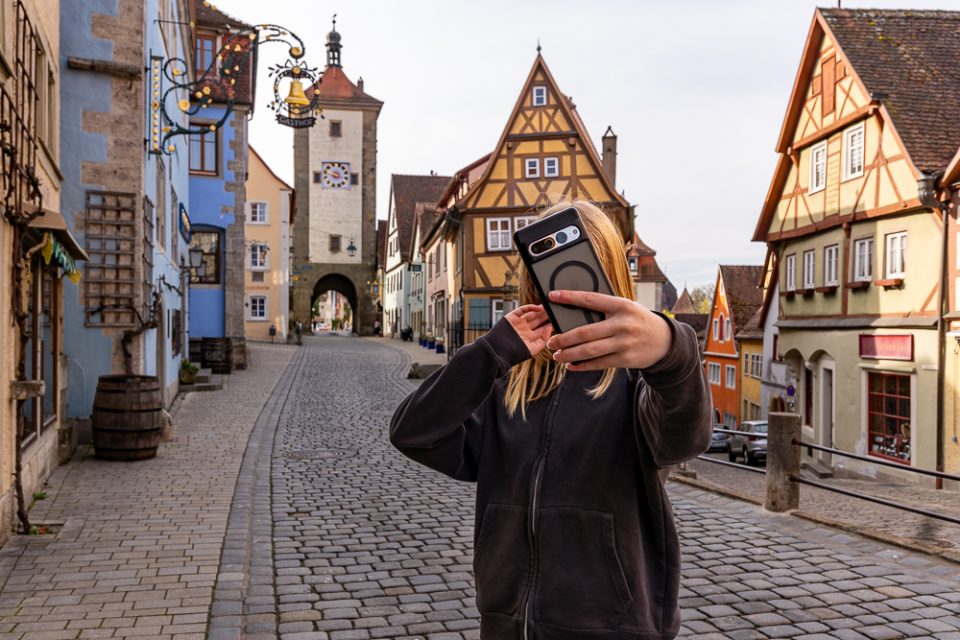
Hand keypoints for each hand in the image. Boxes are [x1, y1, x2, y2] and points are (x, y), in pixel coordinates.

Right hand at [504, 304, 553, 356]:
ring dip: (540, 310)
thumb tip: (549, 329)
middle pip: (538, 320)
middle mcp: (524, 329)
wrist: (496, 352)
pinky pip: (522, 310)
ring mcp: (518, 323)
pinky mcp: (512, 317)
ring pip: (532, 314)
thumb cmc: (512, 354)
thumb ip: (542, 341)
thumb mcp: (532, 350)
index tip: (557, 321)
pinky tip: (538, 307)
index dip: (550, 325)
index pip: (542, 329)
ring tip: (548, 307)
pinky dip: (530, 307)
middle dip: (546, 316)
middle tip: (554, 311)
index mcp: (529, 337)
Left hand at [545, 290, 671, 370]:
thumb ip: (605, 308)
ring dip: (569, 354)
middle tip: (551, 341)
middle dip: (563, 338)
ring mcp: (623, 343)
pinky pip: (598, 364)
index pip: (591, 299)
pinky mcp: (625, 359)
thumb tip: (574, 312)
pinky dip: (582, 366)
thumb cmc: (639, 321)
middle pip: (585, 332)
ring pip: (589, 351)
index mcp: (621, 305)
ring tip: (557, 355)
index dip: (570, 297)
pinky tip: (571, 365)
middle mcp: (622, 324)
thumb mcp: (627, 308)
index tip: (552, 296)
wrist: (665, 340)